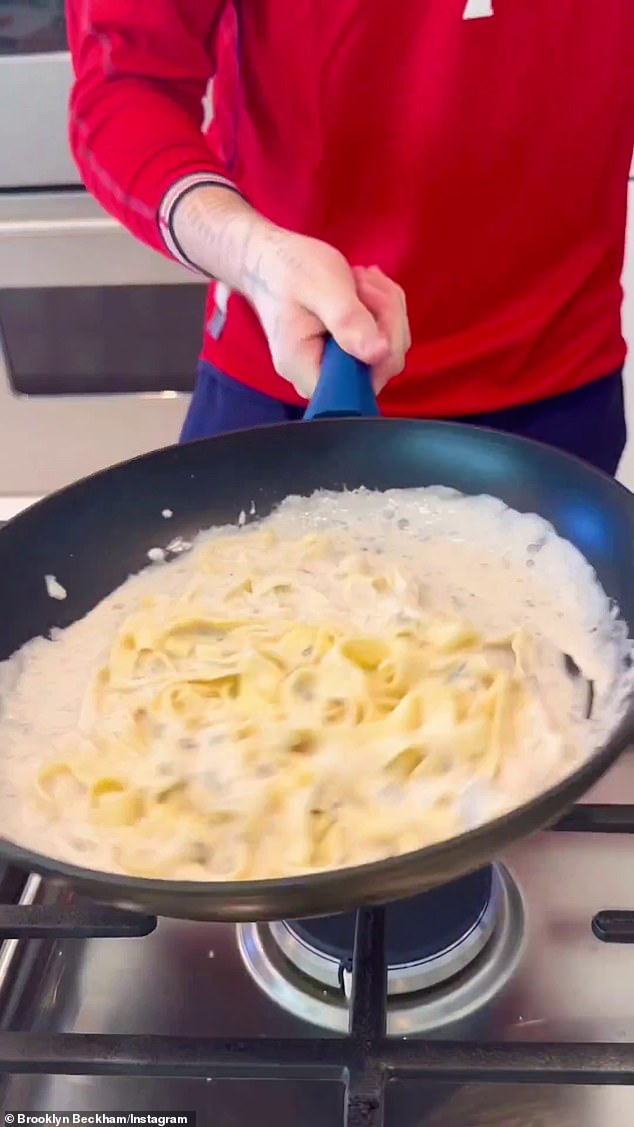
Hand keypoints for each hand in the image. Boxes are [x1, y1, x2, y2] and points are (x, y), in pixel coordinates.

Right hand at [242, 226, 410, 398]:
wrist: (271, 261)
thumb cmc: (288, 271)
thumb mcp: (321, 287)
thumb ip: (347, 321)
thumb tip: (378, 354)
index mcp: (308, 372)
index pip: (364, 384)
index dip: (382, 349)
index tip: (368, 305)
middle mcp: (323, 378)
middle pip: (383, 364)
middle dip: (386, 317)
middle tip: (363, 280)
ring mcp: (337, 367)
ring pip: (389, 347)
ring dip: (386, 307)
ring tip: (360, 279)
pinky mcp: (347, 353)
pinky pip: (384, 338)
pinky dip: (383, 307)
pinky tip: (363, 287)